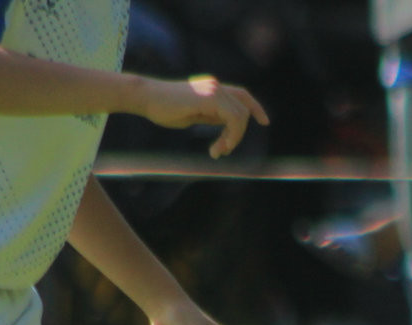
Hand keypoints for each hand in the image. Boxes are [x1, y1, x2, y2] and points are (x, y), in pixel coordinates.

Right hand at [138, 75, 269, 158]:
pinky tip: (218, 148)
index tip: (264, 122)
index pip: (241, 95)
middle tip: (221, 151)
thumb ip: (212, 116)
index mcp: (212, 88)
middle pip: (243, 110)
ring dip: (233, 139)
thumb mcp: (194, 114)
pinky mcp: (209, 97)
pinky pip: (233, 118)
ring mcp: (213, 90)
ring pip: (240, 116)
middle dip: (237, 134)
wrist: (147, 99)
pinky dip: (230, 136)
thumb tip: (229, 127)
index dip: (255, 107)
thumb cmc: (164, 108)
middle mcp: (216, 86)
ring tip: (218, 151)